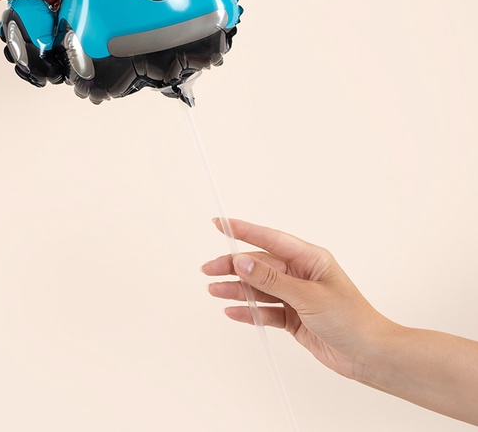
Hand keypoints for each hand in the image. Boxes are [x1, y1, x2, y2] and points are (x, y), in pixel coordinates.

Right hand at [202, 218, 395, 379]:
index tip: (220, 224)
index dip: (243, 230)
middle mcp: (300, 273)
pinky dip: (249, 311)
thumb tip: (243, 262)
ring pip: (259, 288)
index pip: (270, 239)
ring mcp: (296, 295)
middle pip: (258, 265)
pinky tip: (233, 311)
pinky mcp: (293, 316)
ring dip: (236, 289)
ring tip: (214, 290)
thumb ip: (272, 279)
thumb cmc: (352, 320)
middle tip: (208, 269)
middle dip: (232, 266)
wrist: (370, 356)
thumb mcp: (308, 296)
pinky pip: (265, 310)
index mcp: (309, 258)